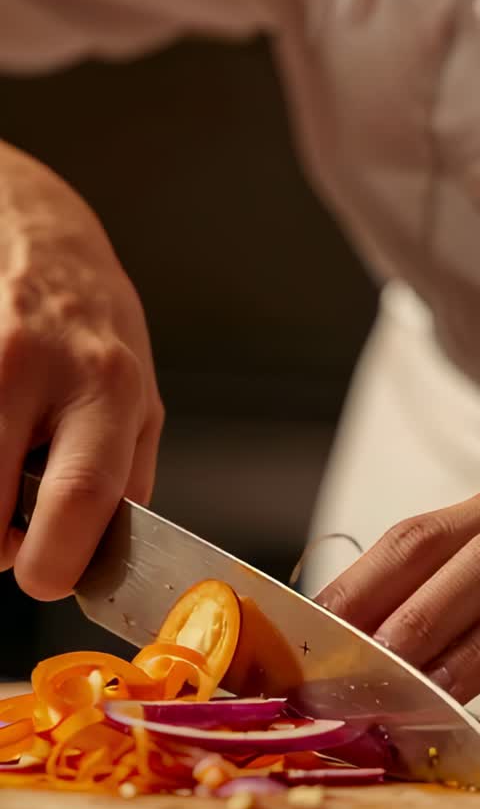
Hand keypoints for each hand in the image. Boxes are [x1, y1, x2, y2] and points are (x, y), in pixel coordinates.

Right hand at [0, 144, 162, 599]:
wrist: (37, 233)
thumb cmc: (94, 324)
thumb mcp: (138, 392)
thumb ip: (125, 475)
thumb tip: (99, 559)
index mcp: (109, 386)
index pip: (82, 498)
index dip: (53, 563)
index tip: (44, 575)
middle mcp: (39, 365)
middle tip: (11, 532)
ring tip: (4, 469)